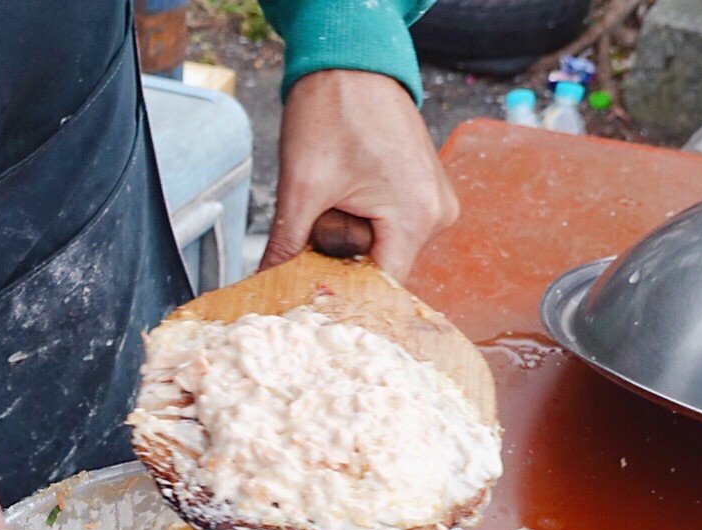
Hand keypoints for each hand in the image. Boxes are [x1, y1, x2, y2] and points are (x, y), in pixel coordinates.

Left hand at [263, 70, 458, 279]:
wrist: (350, 62)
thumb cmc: (331, 110)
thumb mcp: (301, 187)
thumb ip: (286, 246)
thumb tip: (264, 285)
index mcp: (416, 216)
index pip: (381, 287)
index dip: (342, 293)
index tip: (308, 295)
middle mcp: (438, 214)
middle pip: (382, 268)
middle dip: (342, 258)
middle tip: (313, 226)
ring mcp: (436, 202)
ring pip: (385, 248)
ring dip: (352, 237)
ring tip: (333, 198)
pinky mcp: (425, 191)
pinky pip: (392, 227)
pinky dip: (364, 221)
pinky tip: (346, 194)